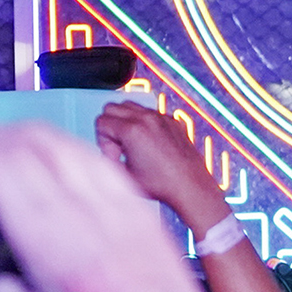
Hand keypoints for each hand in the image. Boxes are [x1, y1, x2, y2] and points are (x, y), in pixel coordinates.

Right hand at [95, 101, 229, 232]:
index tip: (115, 156)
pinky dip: (143, 123)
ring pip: (130, 106)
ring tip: (133, 145)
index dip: (103, 142)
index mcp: (132, 130)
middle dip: (110, 127)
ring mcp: (161, 117)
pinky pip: (149, 113)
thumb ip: (108, 157)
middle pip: (111, 108)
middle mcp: (146, 118)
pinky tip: (149, 144)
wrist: (189, 185)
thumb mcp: (123, 174)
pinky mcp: (172, 121)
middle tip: (120, 148)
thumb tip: (104, 150)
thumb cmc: (160, 184)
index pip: (101, 121)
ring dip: (125, 122)